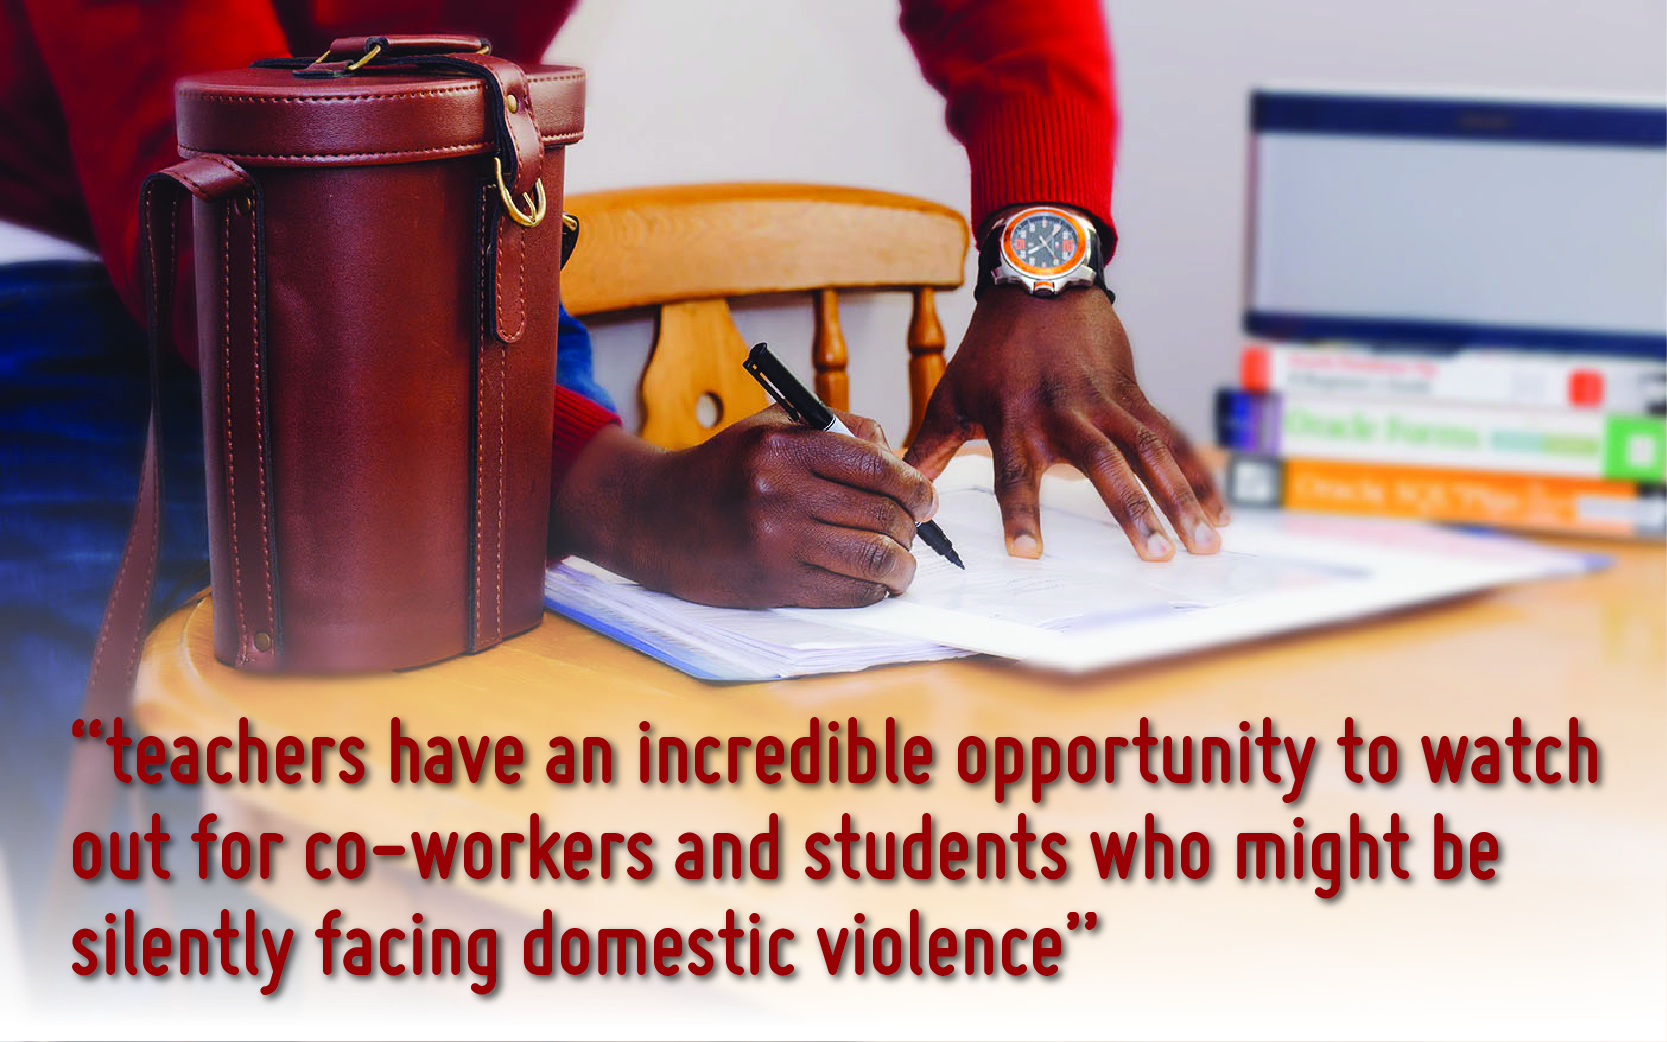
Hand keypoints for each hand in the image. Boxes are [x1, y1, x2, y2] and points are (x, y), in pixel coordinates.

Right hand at [549, 408, 937, 607]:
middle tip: (914, 530)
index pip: (877, 467)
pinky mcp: (775, 583)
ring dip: (902, 565)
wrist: (655, 518)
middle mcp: (781, 492)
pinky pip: (849, 592)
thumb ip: (837, 428)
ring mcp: (778, 541)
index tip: (927, 499)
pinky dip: (875, 591)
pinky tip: (875, 583)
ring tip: (903, 563)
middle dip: (912, 526)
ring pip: (874, 558)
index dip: (915, 487)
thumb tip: (898, 457)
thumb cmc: (722, 470)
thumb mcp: (771, 426)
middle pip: (882, 514)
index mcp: (783, 446)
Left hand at [906, 286, 1226, 560]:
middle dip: (1132, 511)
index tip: (1027, 553)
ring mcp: (1108, 403)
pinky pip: (1173, 438)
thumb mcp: (952, 394)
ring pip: (1152, 453)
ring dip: (1180, 498)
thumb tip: (899, 488)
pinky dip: (1199, 475)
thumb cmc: (992, 347)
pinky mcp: (1135, 395)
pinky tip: (1219, 513)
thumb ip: (928, 447)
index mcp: (1016, 419)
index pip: (1016, 474)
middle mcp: (1066, 413)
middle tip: (1157, 554)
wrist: (1040, 283)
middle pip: (1103, 466)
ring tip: (1202, 543)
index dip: (1021, 512)